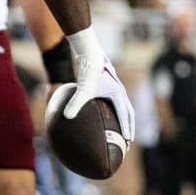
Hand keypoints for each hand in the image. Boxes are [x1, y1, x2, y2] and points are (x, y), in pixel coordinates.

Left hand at [63, 28, 135, 144]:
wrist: (89, 53)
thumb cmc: (88, 71)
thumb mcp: (82, 89)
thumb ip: (75, 103)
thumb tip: (66, 117)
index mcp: (117, 94)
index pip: (124, 115)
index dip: (126, 129)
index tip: (127, 141)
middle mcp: (119, 92)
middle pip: (129, 113)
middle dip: (129, 127)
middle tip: (127, 142)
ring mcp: (116, 88)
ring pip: (123, 107)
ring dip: (124, 120)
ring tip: (120, 132)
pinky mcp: (109, 85)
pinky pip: (115, 102)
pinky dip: (114, 111)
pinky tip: (105, 117)